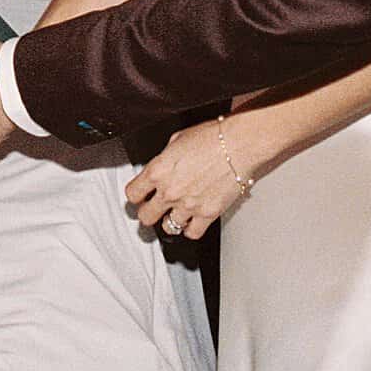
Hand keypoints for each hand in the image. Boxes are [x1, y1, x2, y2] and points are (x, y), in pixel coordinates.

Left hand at [124, 118, 245, 240]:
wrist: (238, 144)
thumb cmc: (212, 137)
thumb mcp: (177, 140)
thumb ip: (164, 159)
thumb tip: (162, 166)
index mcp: (158, 170)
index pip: (132, 194)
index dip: (135, 195)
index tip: (139, 195)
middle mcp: (169, 191)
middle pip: (145, 216)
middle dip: (148, 211)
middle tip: (154, 208)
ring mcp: (188, 205)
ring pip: (167, 227)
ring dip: (170, 220)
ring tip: (176, 212)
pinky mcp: (207, 214)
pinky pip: (192, 233)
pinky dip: (191, 229)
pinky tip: (193, 220)